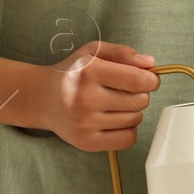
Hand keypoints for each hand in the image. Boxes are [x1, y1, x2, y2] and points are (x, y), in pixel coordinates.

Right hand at [30, 41, 160, 152]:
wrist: (42, 98)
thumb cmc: (72, 73)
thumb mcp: (93, 51)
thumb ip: (123, 53)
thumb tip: (150, 63)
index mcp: (89, 72)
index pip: (137, 80)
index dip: (151, 80)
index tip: (150, 80)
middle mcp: (86, 98)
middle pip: (140, 101)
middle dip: (141, 93)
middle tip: (128, 90)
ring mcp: (85, 123)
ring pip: (135, 119)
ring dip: (133, 111)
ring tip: (116, 103)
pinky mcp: (86, 142)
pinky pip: (127, 139)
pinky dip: (128, 129)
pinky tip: (116, 119)